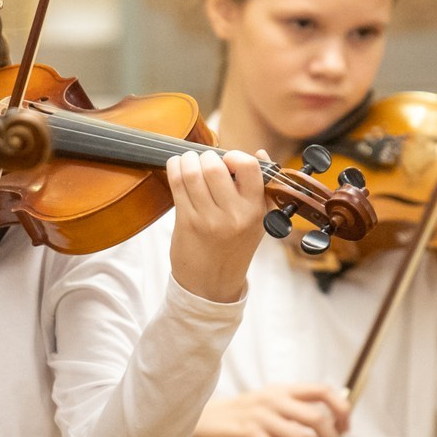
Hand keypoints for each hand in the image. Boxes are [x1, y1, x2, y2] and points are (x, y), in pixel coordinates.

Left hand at [165, 147, 267, 302]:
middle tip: (204, 161)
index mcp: (255, 210)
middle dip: (206, 156)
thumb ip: (262, 187)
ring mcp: (208, 220)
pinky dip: (174, 168)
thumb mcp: (257, 220)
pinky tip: (176, 168)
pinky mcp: (186, 223)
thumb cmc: (235, 246)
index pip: (249, 167)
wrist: (213, 284)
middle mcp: (233, 215)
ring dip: (187, 160)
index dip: (235, 155)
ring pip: (192, 173)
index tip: (228, 160)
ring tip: (189, 162)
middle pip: (214, 167)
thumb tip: (260, 153)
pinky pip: (177, 184)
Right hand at [189, 382, 351, 436]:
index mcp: (281, 391)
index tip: (346, 429)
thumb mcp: (264, 405)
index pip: (322, 390)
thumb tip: (323, 426)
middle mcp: (274, 400)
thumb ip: (290, 410)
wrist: (197, 423)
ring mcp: (261, 417)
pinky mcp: (248, 436)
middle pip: (318, 418)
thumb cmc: (235, 419)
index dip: (341, 409)